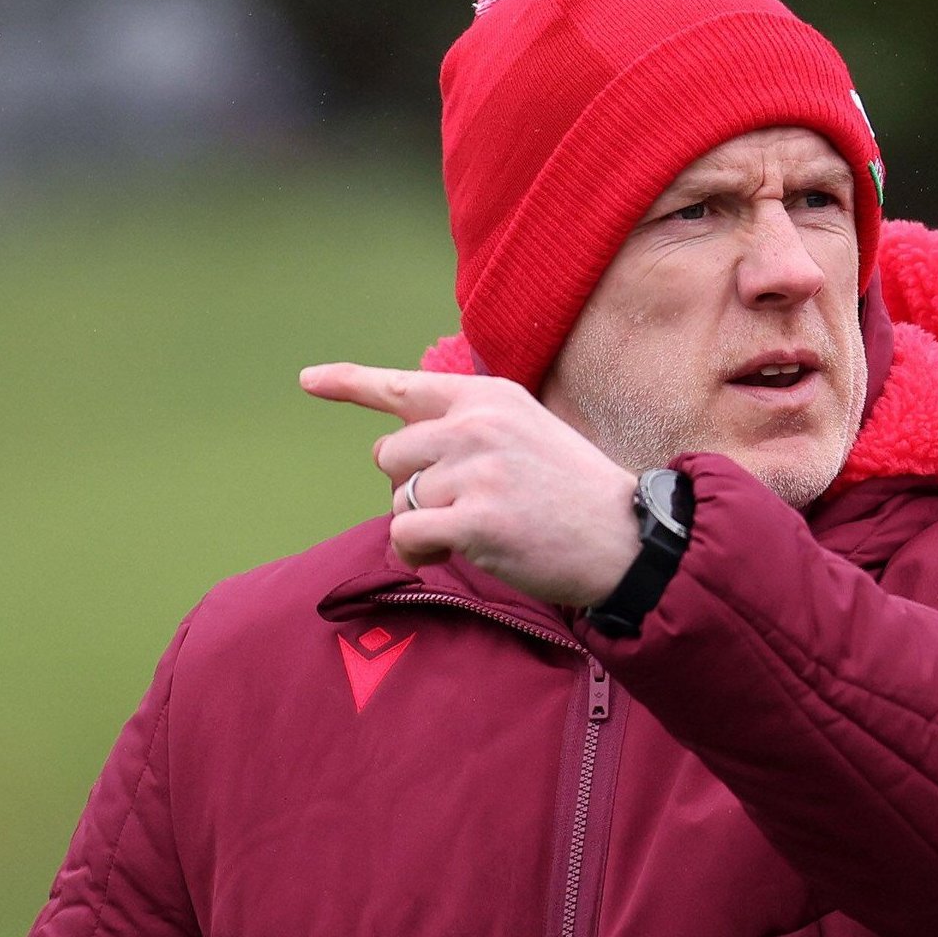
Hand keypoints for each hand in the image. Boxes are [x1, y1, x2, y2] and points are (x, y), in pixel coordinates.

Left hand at [299, 362, 641, 607]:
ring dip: (421, 525)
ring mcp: (476, 470)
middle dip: (411, 488)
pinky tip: (448, 557)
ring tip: (471, 532)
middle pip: (389, 456)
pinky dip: (417, 553)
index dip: (349, 383)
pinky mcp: (476, 519)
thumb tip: (397, 449)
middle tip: (459, 509)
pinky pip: (406, 534)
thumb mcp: (527, 432)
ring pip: (397, 499)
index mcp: (489, 396)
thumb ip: (468, 428)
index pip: (404, 386)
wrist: (629, 540)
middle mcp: (477, 424)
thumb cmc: (574, 495)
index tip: (308, 379)